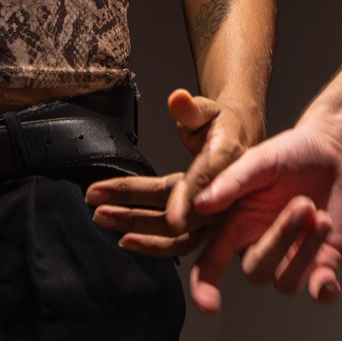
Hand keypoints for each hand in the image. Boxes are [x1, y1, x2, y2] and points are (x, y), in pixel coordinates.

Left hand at [86, 88, 263, 259]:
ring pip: (176, 234)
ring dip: (135, 227)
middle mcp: (221, 195)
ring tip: (102, 216)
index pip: (206, 181)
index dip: (188, 198)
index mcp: (225, 161)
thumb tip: (177, 99)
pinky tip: (123, 236)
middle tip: (102, 210)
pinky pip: (176, 241)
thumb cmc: (222, 126)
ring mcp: (212, 215)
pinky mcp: (201, 226)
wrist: (239, 143)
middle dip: (138, 215)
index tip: (173, 217)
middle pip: (181, 214)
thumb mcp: (209, 110)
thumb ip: (191, 108)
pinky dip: (149, 242)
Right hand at [180, 119, 341, 312]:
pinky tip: (328, 280)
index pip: (212, 262)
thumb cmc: (293, 152)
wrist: (336, 150)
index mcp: (238, 223)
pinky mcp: (324, 260)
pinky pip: (320, 291)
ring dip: (305, 252)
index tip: (209, 304)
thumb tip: (200, 204)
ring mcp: (293, 256)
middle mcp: (262, 244)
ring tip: (322, 217)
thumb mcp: (260, 160)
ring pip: (286, 282)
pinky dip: (324, 291)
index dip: (205, 285)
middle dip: (279, 241)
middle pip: (256, 272)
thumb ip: (232, 182)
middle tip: (303, 204)